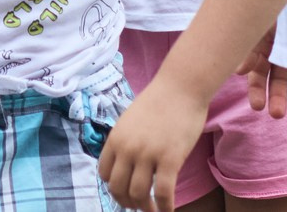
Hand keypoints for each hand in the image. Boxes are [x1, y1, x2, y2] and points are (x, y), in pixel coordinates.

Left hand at [97, 74, 205, 210]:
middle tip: (137, 205)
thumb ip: (126, 141)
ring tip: (152, 209)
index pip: (104, 174)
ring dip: (144, 207)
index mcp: (116, 138)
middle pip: (118, 188)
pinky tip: (168, 211)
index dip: (113, 187)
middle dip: (126, 201)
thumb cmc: (159, 101)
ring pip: (138, 194)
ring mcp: (148, 154)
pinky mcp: (170, 159)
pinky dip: (164, 207)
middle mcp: (127, 148)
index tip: (124, 191)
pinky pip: (163, 193)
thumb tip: (127, 164)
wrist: (181, 87)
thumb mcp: (131, 120)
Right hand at [239, 33, 286, 118]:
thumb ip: (250, 50)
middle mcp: (276, 50)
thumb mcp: (260, 28)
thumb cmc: (277, 6)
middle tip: (268, 110)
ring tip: (279, 114)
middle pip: (271, 77)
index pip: (256, 69)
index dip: (256, 88)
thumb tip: (239, 71)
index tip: (257, 104)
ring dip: (282, 98)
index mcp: (261, 42)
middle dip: (269, 95)